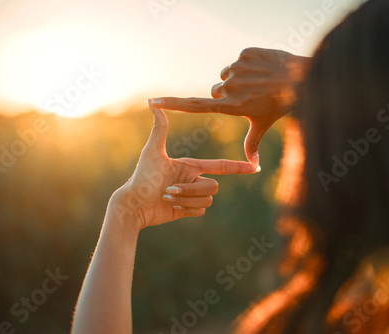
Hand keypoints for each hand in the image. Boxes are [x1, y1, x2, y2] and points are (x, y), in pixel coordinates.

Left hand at [110, 101, 258, 229]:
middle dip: (190, 190)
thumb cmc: (142, 178)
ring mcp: (191, 195)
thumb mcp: (152, 152)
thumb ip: (159, 128)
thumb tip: (154, 101)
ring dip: (185, 200)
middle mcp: (193, 179)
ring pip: (207, 199)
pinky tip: (171, 207)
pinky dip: (186, 209)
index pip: (219, 166)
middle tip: (168, 190)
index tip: (254, 168)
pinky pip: (201, 211)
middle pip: (213, 186)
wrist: (134, 205)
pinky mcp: (188, 209)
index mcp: (190, 166)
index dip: (237, 167)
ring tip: (166, 197)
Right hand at [151, 48, 309, 166]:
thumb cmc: (280, 105)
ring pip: (227, 74)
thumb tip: (254, 166)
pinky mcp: (244, 54)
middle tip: (248, 95)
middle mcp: (229, 88)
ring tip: (258, 82)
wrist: (301, 78)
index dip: (173, 104)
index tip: (154, 101)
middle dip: (227, 92)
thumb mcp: (263, 125)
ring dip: (237, 78)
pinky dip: (248, 64)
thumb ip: (252, 144)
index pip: (195, 106)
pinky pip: (239, 60)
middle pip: (216, 90)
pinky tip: (262, 69)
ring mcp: (237, 69)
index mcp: (230, 106)